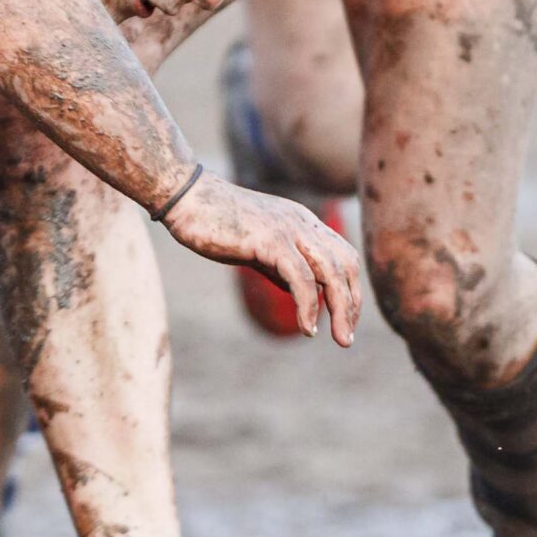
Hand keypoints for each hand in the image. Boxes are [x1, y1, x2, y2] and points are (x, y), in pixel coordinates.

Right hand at [158, 175, 362, 344]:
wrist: (185, 196)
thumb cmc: (214, 221)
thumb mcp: (257, 246)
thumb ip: (280, 267)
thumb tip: (302, 293)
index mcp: (301, 221)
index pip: (344, 255)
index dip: (351, 288)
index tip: (345, 319)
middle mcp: (302, 222)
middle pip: (346, 264)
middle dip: (352, 304)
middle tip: (347, 338)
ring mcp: (288, 229)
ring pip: (331, 272)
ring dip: (340, 310)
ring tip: (340, 339)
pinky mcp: (270, 240)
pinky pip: (301, 278)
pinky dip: (308, 305)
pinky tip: (306, 327)